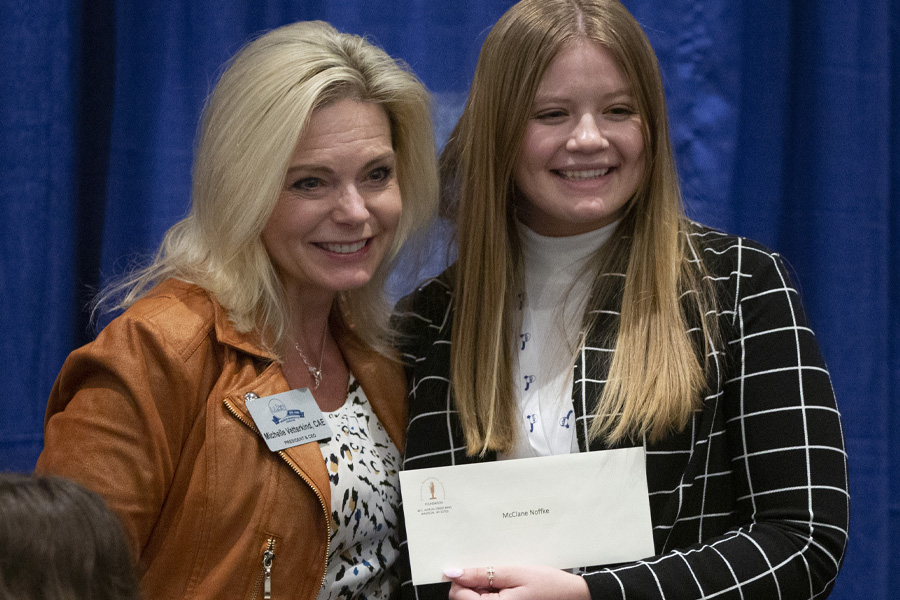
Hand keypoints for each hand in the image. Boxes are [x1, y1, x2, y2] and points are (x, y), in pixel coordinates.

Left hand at [443, 565, 589, 599]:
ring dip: (482, 588)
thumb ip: (482, 574)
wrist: (572, 597)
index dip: (461, 579)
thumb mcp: (514, 572)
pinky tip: (505, 586)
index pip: (458, 595)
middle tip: (493, 573)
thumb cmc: (548, 585)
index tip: (472, 567)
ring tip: (502, 579)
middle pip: (464, 599)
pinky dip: (491, 593)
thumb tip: (453, 573)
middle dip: (472, 584)